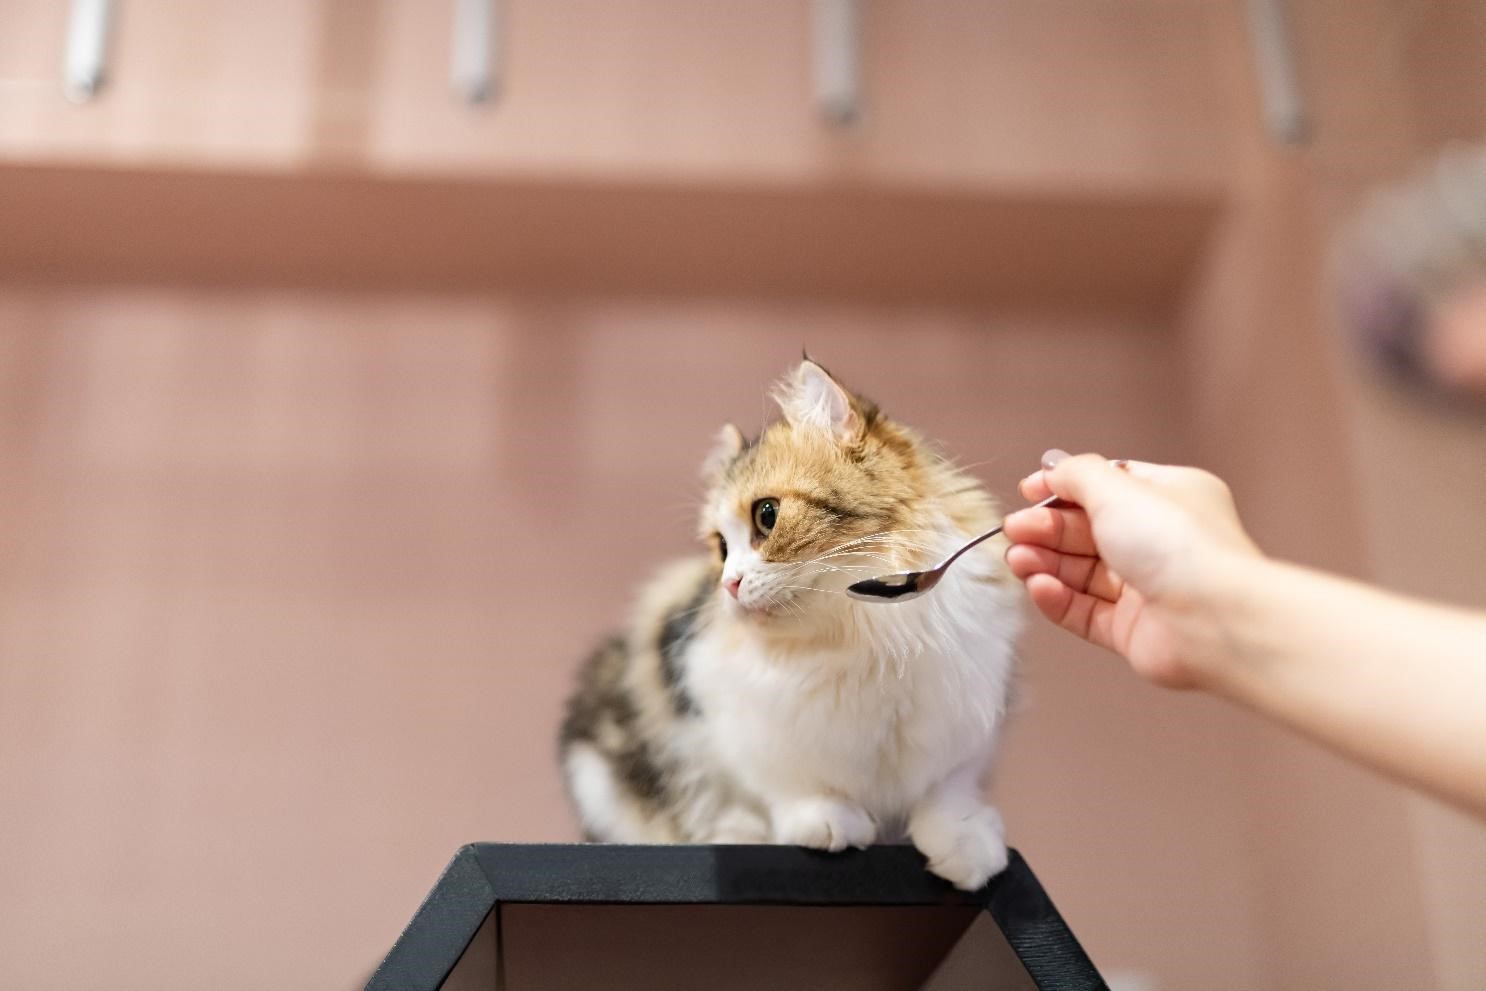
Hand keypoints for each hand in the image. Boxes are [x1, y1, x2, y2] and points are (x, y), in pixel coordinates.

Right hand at [1002, 450, 1264, 688]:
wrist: (1213, 620)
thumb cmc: (1184, 549)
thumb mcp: (1119, 488)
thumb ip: (1078, 475)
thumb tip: (1054, 470)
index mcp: (1169, 499)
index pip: (1107, 487)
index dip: (1065, 488)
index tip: (1030, 491)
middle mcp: (1159, 542)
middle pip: (1087, 531)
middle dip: (1047, 529)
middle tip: (1016, 529)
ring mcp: (1146, 588)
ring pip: (1081, 573)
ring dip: (1046, 563)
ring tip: (1019, 560)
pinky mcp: (1132, 630)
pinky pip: (1084, 612)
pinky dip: (1058, 599)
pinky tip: (1040, 586)